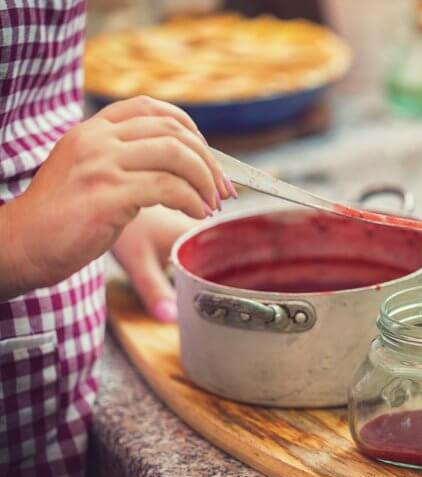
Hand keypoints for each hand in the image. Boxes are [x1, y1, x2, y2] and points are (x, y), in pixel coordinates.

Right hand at [0, 96, 236, 299]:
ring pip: (176, 155)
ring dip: (205, 181)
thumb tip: (181, 165)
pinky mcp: (108, 195)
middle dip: (208, 160)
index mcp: (93, 130)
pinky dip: (192, 201)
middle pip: (173, 131)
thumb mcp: (90, 172)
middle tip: (222, 189)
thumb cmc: (61, 217)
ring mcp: (102, 165)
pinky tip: (196, 213)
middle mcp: (97, 140)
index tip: (207, 155)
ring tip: (211, 205)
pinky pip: (169, 188)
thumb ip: (126, 160)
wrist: (21, 245)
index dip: (190, 128)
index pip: (152, 108)